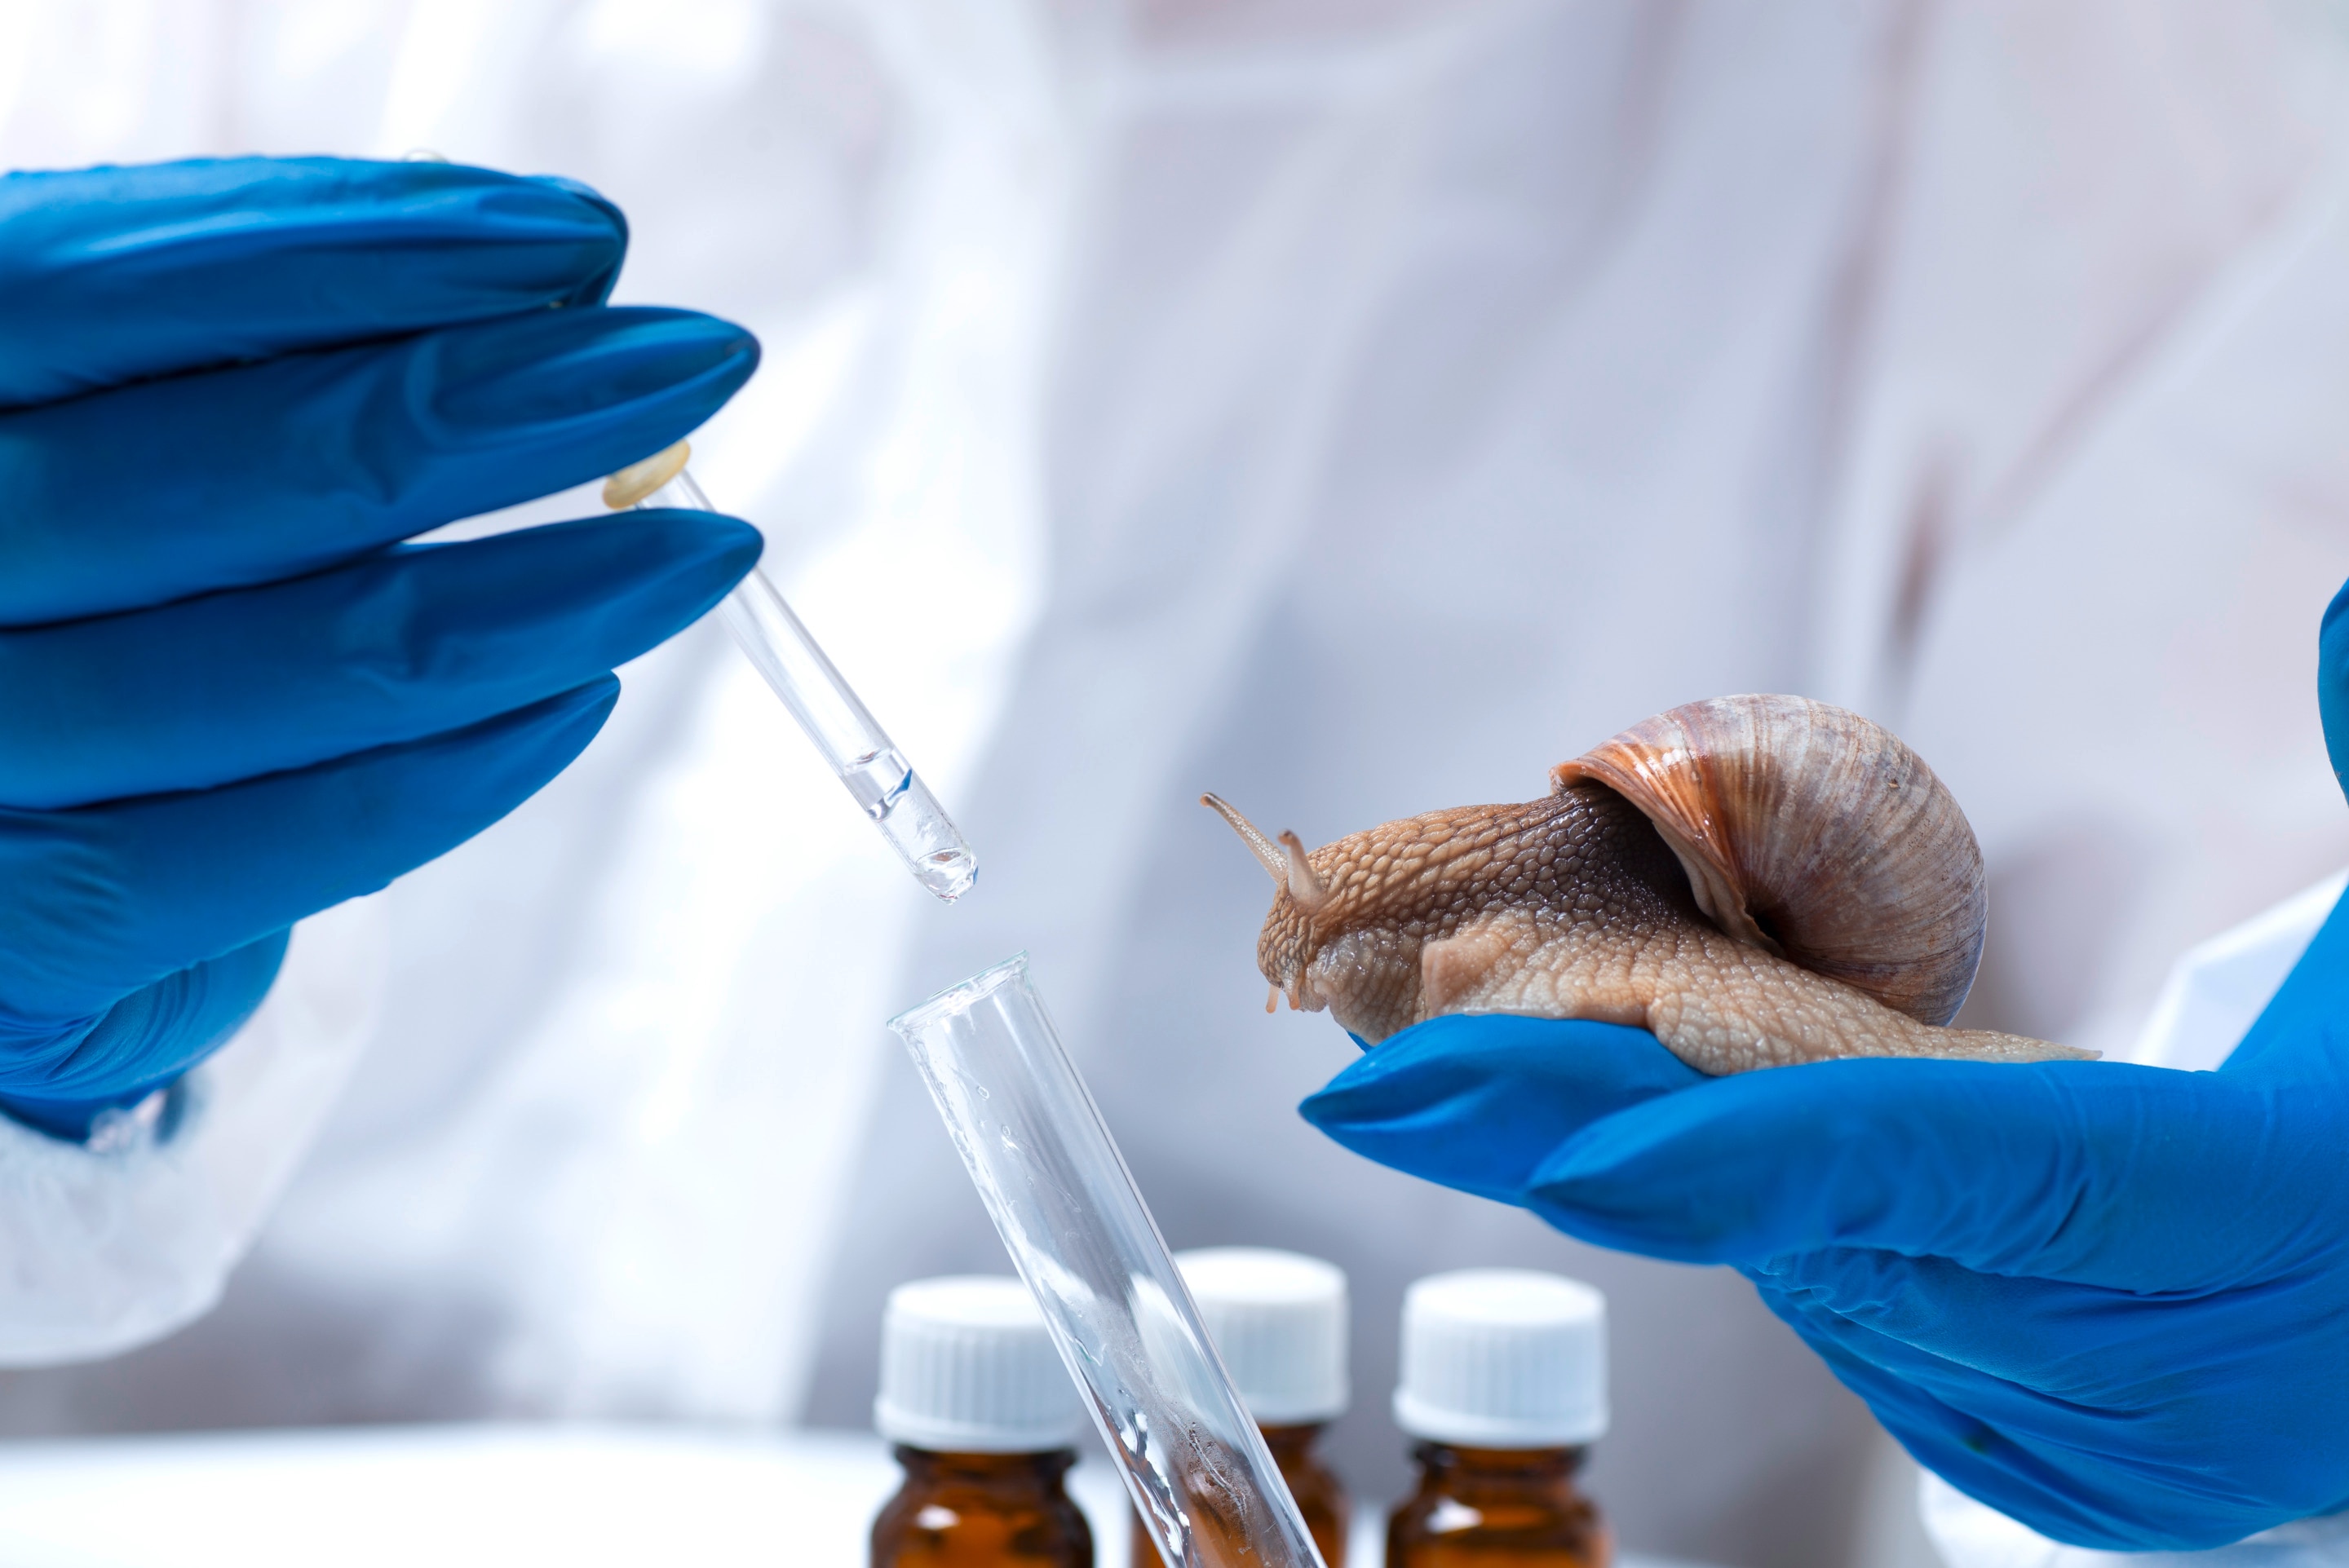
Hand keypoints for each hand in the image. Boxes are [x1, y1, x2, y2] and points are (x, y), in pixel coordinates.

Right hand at [0, 157, 762, 1135]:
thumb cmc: (58, 597)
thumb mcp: (94, 431)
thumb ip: (254, 351)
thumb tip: (547, 287)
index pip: (100, 281)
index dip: (360, 249)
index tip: (579, 244)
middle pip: (246, 468)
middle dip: (510, 408)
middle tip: (700, 367)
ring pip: (305, 660)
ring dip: (546, 592)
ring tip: (699, 547)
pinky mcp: (36, 932)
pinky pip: (286, 846)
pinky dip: (461, 766)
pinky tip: (585, 695)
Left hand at [1302, 578, 2348, 1551]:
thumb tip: (2330, 622)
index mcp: (2232, 1218)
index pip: (1963, 1174)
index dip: (1751, 1156)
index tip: (1567, 1139)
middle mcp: (2122, 1360)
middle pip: (1807, 1225)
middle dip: (1576, 1145)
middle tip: (1371, 1080)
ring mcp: (2064, 1422)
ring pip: (1796, 1273)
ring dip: (1618, 1177)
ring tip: (1436, 1080)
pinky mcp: (2027, 1438)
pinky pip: (1840, 1309)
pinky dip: (1722, 1219)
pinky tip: (1601, 1143)